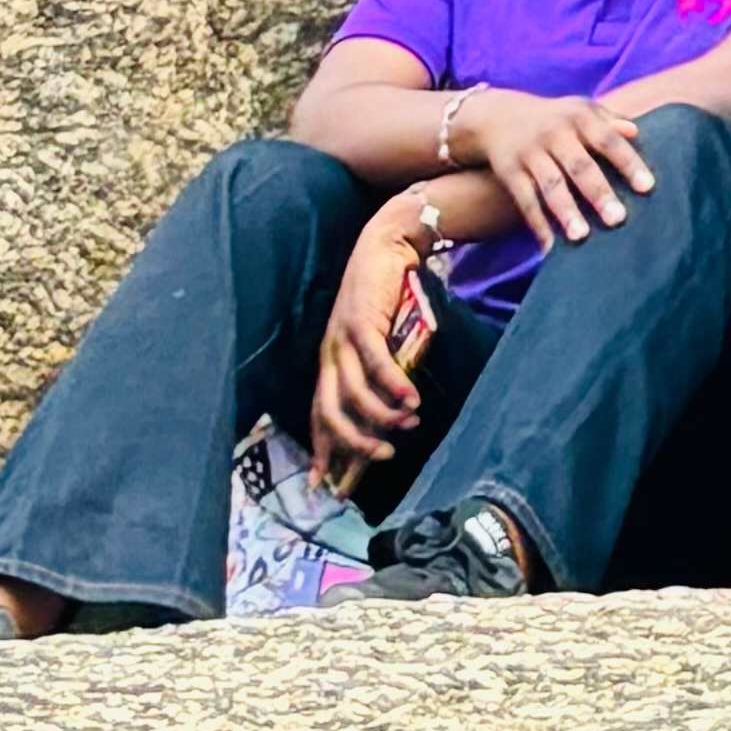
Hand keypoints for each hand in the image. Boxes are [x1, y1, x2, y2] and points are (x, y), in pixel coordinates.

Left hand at [309, 204, 440, 484]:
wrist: (387, 243)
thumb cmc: (386, 294)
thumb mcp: (379, 339)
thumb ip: (380, 371)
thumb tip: (395, 409)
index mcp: (329, 363)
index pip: (319, 416)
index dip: (322, 451)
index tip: (324, 487)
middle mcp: (329, 356)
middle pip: (331, 414)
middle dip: (354, 443)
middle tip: (384, 456)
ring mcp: (342, 340)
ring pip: (354, 394)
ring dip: (382, 415)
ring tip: (409, 423)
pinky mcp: (362, 323)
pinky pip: (375, 364)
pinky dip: (393, 385)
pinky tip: (411, 399)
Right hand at [453, 83, 659, 247]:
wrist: (500, 116)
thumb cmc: (556, 118)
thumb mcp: (581, 110)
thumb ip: (609, 121)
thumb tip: (636, 131)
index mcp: (580, 117)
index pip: (609, 140)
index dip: (628, 162)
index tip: (647, 187)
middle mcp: (555, 133)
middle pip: (580, 166)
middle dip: (598, 192)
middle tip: (618, 219)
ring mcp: (531, 153)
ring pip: (550, 186)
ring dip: (565, 212)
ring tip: (581, 238)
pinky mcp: (510, 172)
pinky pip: (526, 201)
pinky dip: (538, 225)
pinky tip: (550, 249)